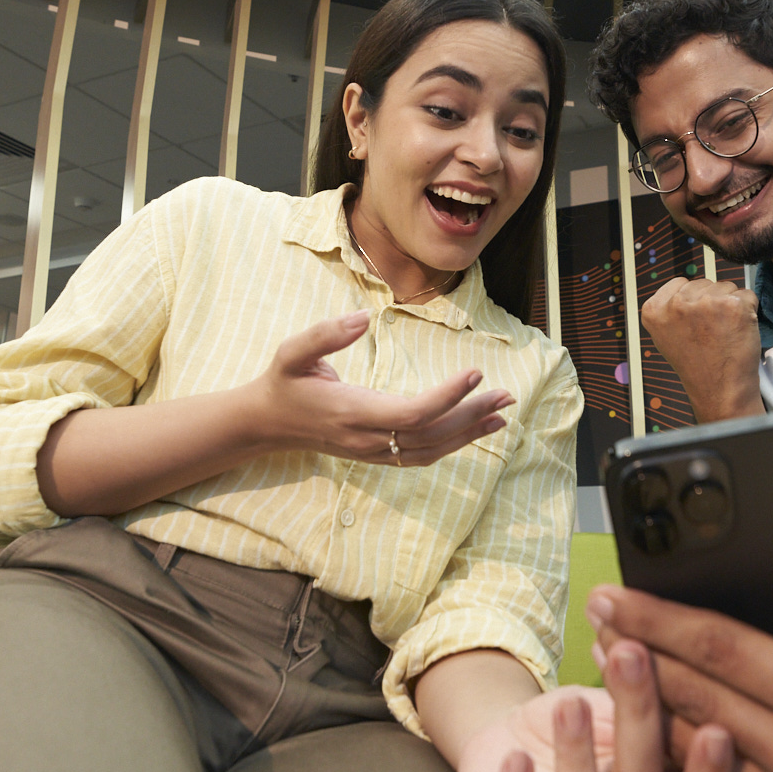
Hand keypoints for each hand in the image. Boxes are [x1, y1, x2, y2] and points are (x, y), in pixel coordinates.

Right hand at [255, 311, 513, 465]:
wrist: (267, 424)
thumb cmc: (283, 382)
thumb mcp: (292, 352)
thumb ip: (326, 334)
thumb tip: (363, 316)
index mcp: (352, 412)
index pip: (412, 414)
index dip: (447, 397)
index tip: (474, 371)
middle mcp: (368, 438)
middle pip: (431, 434)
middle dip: (471, 415)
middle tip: (505, 394)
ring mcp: (373, 451)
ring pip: (431, 449)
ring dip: (469, 432)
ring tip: (501, 413)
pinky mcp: (377, 454)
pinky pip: (422, 454)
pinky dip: (453, 443)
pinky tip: (475, 428)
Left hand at [454, 641, 737, 771]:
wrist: (508, 737)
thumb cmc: (574, 721)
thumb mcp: (611, 705)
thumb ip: (645, 693)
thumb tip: (671, 639)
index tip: (718, 728)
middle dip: (644, 734)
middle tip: (637, 666)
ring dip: (578, 764)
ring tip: (570, 704)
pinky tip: (516, 758)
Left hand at [589, 468, 772, 771]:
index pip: (726, 654)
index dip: (661, 620)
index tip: (612, 593)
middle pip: (700, 701)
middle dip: (639, 654)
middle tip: (598, 614)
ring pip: (697, 747)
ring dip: (646, 700)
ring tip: (609, 650)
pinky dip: (676, 741)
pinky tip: (647, 702)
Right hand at [639, 277, 763, 421]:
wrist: (719, 391)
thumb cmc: (697, 366)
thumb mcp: (665, 336)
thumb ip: (669, 309)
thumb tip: (686, 287)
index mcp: (653, 310)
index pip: (679, 283)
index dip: (692, 302)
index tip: (694, 325)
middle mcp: (676, 304)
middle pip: (703, 283)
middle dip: (711, 302)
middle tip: (711, 332)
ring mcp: (705, 303)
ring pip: (726, 287)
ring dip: (730, 305)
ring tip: (724, 333)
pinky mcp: (732, 306)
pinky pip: (747, 295)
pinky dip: (748, 311)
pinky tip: (738, 331)